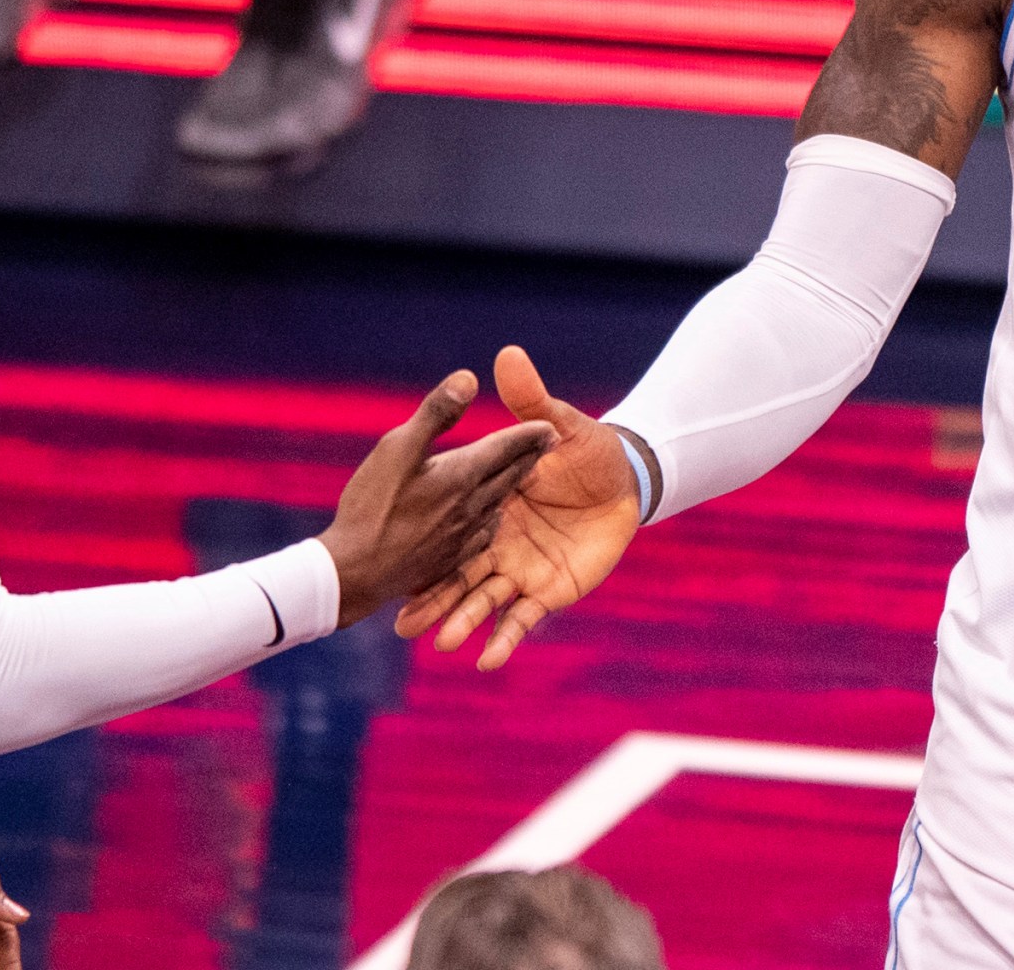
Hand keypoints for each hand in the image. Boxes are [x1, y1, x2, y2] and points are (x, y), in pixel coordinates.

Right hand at [318, 370, 555, 626]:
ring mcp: (462, 539)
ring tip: (524, 476)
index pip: (505, 449)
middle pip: (508, 477)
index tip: (552, 425)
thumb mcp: (398, 449)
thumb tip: (469, 378)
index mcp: (461, 477)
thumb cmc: (371, 506)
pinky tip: (490, 522)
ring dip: (514, 488)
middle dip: (529, 457)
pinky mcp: (449, 563)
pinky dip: (492, 521)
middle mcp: (470, 508)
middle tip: (549, 444)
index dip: (528, 435)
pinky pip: (483, 537)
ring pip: (497, 507)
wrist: (354, 575)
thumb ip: (436, 413)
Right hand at [394, 346, 640, 669]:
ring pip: (483, 599)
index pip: (452, 525)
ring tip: (442, 642)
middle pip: (458, 573)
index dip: (422, 541)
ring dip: (463, 621)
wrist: (625, 486)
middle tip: (402, 624)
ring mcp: (520, 569)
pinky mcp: (547, 590)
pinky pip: (522, 619)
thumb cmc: (585, 452)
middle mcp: (497, 540)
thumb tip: (506, 353)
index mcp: (488, 502)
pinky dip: (506, 638)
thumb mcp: (556, 425)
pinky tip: (488, 660)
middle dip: (432, 599)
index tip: (389, 560)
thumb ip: (529, 398)